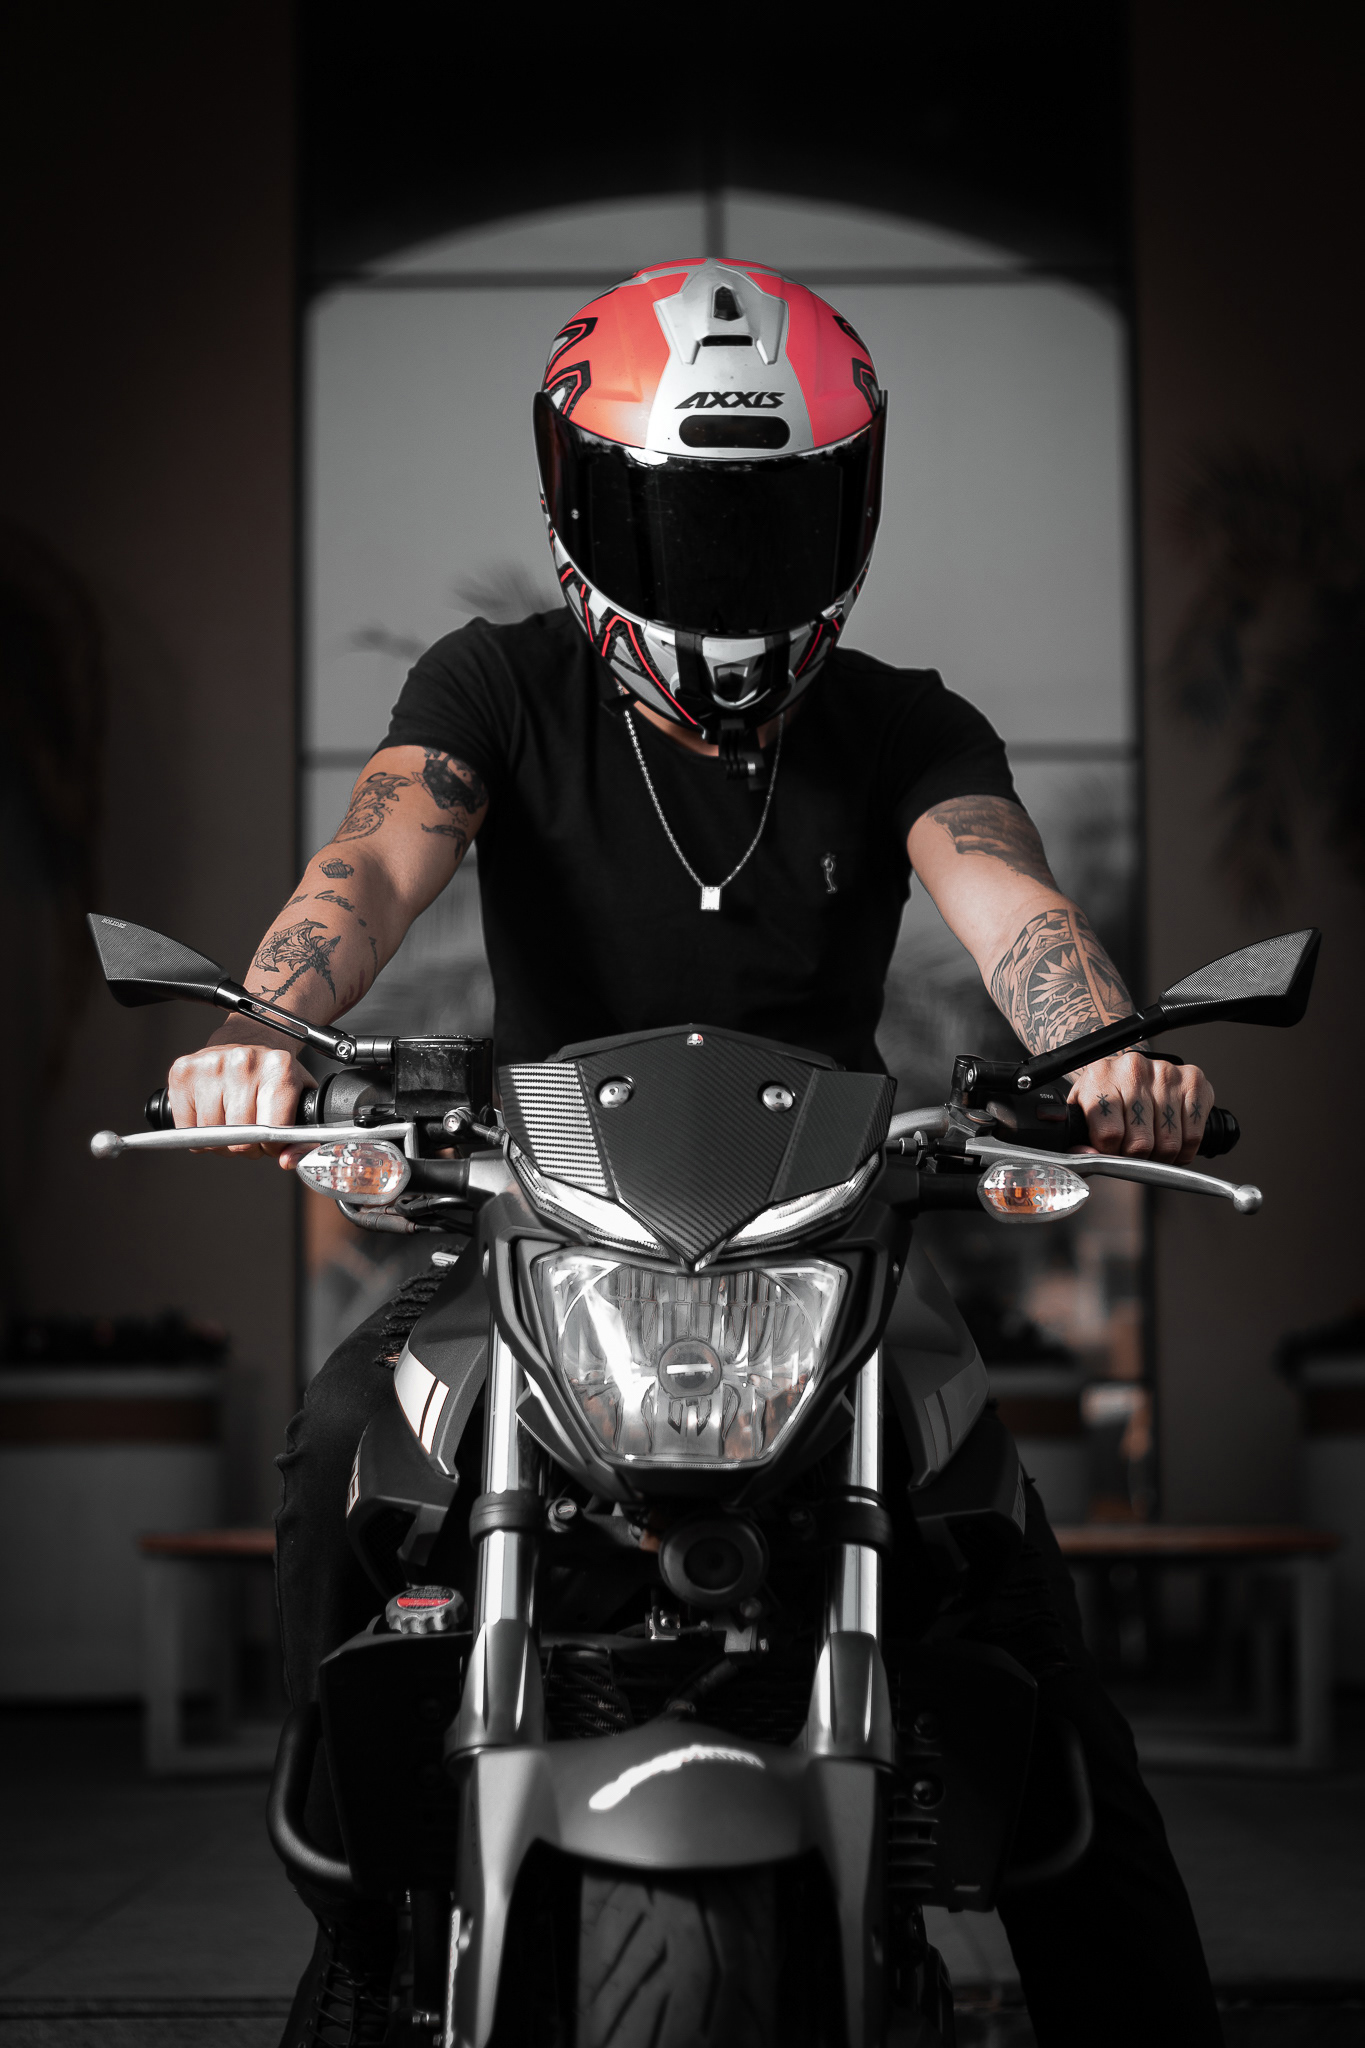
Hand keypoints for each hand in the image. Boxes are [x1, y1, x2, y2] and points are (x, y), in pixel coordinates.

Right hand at [167, 1043, 312, 1158]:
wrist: (247, 1040)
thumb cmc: (272, 1074)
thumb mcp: (299, 1099)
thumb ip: (301, 1137)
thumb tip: (288, 1161)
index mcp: (278, 1067)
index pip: (271, 1130)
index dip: (271, 1146)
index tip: (271, 1140)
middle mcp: (243, 1062)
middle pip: (239, 1137)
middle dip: (246, 1145)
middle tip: (250, 1130)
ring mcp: (210, 1065)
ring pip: (210, 1136)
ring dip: (221, 1141)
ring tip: (231, 1121)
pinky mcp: (183, 1072)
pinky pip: (185, 1128)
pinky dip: (197, 1132)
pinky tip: (211, 1113)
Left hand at [1067, 1053, 1212, 1165]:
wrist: (1127, 1070)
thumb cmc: (1105, 1095)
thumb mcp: (1082, 1112)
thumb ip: (1078, 1138)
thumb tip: (1087, 1156)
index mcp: (1100, 1077)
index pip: (1109, 1135)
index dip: (1111, 1154)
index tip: (1112, 1153)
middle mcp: (1134, 1070)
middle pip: (1141, 1143)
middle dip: (1137, 1159)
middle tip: (1134, 1155)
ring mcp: (1166, 1073)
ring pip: (1169, 1143)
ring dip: (1162, 1157)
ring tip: (1153, 1149)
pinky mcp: (1193, 1080)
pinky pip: (1194, 1134)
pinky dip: (1185, 1149)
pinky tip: (1174, 1142)